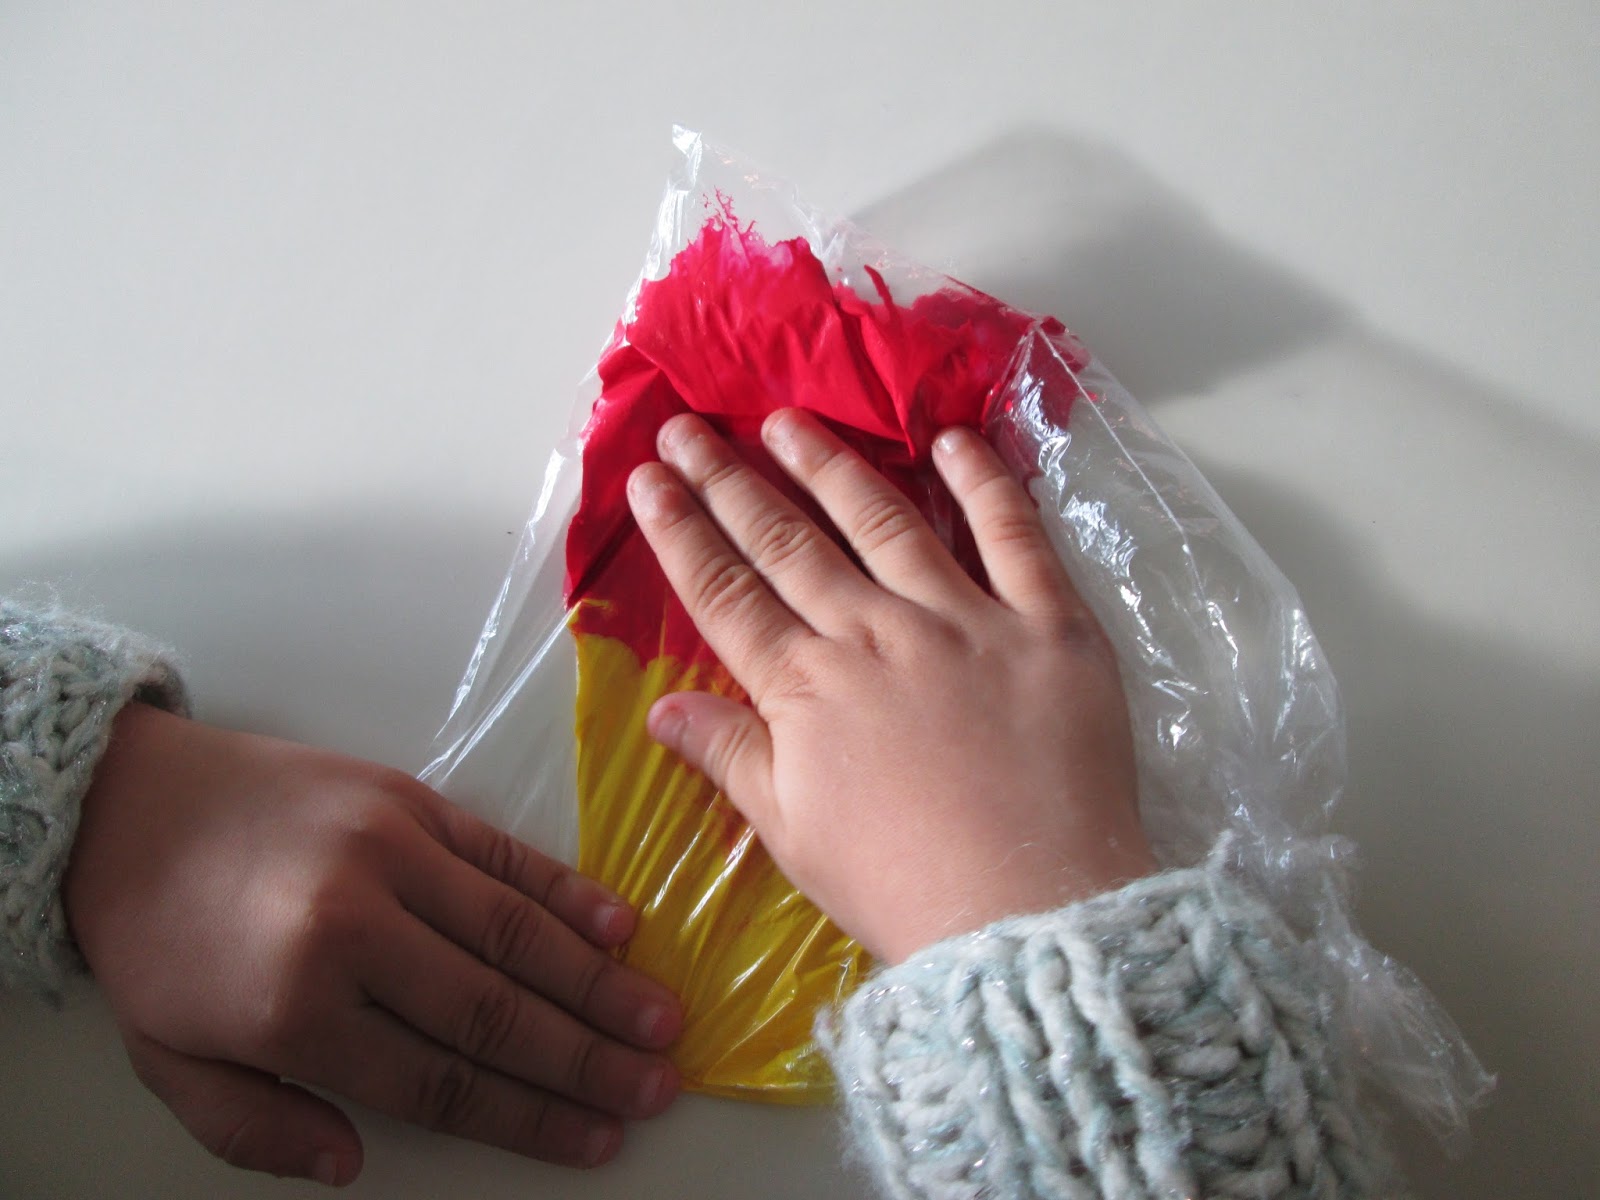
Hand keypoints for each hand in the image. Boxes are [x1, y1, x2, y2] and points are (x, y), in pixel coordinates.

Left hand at [63, 704, 681, 1184]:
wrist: (125, 803)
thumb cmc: (154, 940)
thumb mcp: (170, 1063)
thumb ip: (256, 1130)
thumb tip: (353, 1163)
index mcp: (295, 1008)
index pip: (439, 1081)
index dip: (527, 1118)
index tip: (593, 1139)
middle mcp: (353, 929)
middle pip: (495, 1011)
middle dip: (586, 1059)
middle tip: (656, 1087)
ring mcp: (389, 853)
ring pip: (516, 932)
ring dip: (599, 982)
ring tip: (660, 1021)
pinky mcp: (407, 797)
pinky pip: (505, 853)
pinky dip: (568, 892)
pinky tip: (620, 926)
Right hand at [627, 410, 1156, 963]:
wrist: (1031, 912)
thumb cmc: (901, 886)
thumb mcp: (794, 834)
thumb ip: (730, 758)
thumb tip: (658, 709)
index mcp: (807, 690)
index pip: (727, 593)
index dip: (683, 532)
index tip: (649, 479)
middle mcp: (875, 634)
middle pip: (789, 544)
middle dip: (731, 480)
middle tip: (691, 427)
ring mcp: (964, 619)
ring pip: (884, 522)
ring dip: (830, 465)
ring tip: (786, 420)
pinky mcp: (1048, 623)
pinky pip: (1012, 534)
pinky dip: (981, 482)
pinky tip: (950, 439)